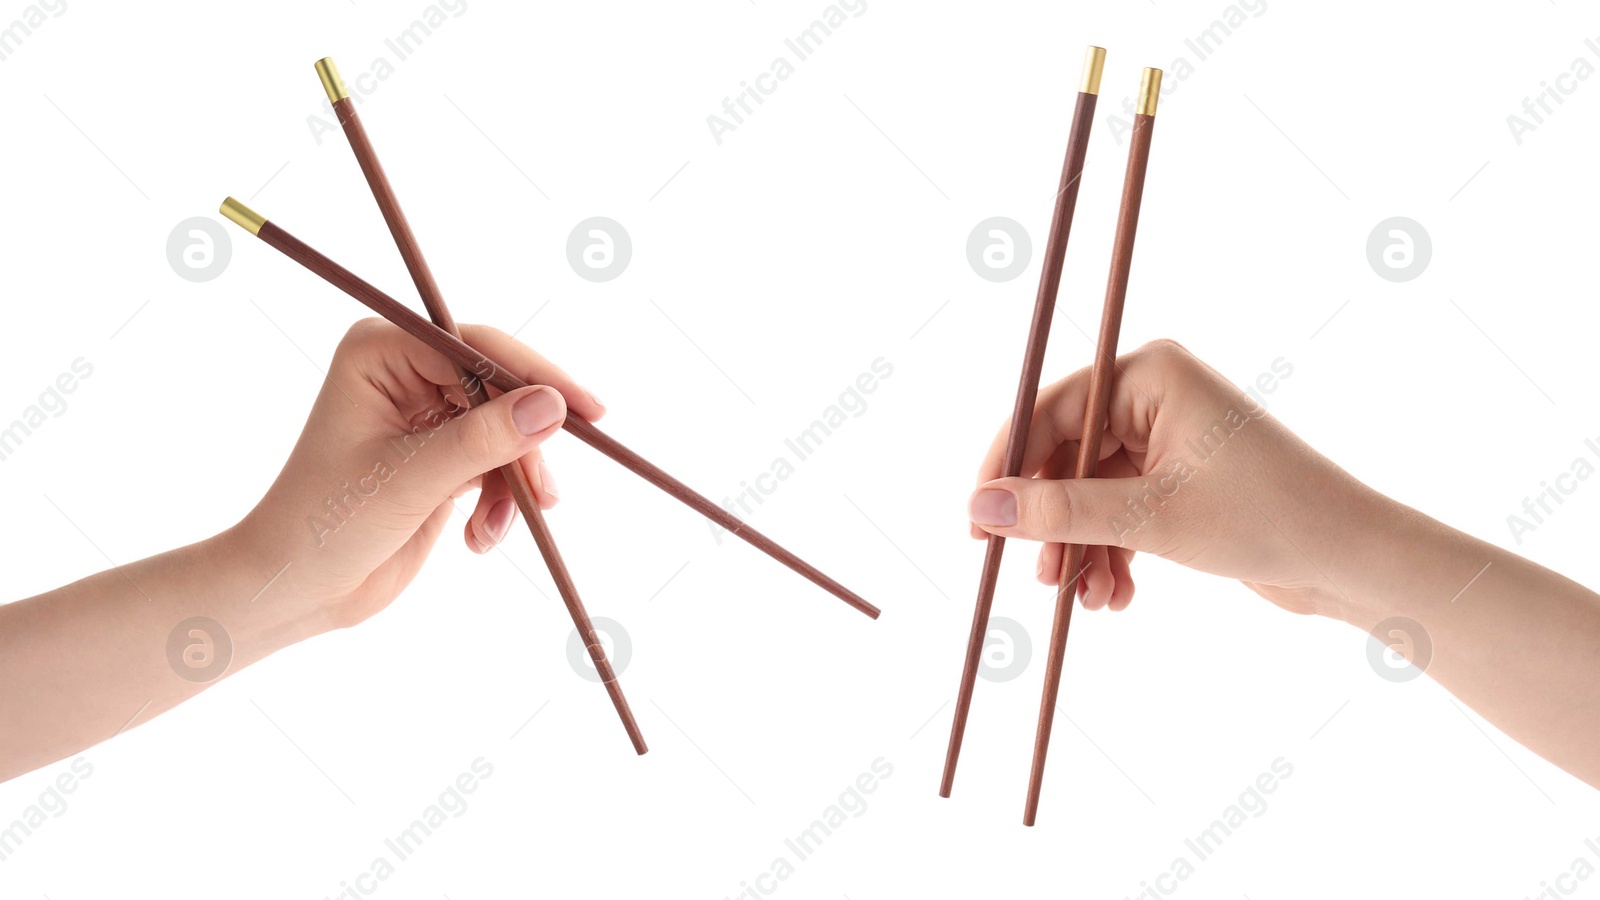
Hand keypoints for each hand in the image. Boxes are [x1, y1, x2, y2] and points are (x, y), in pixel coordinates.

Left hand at [233, 318, 605, 627]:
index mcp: (380, 352)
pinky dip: (500, 501)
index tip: (584, 410)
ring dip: (512, 483)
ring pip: (507, 431)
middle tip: (547, 492)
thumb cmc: (324, 525)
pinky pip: (498, 464)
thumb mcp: (409, 480)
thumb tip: (553, 408)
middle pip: (501, 388)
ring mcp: (426, 415)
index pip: (477, 347)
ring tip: (495, 530)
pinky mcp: (442, 455)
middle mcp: (405, 373)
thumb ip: (483, 440)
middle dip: (524, 445)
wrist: (297, 590)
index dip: (535, 376)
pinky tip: (481, 537)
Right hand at [967, 339, 1384, 617]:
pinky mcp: (1176, 480)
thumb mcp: (1151, 518)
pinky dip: (1110, 554)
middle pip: (1063, 458)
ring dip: (1080, 549)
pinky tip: (1115, 597)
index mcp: (1149, 372)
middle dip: (1052, 523)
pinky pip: (1117, 512)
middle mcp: (1153, 394)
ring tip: (1085, 599)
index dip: (1006, 467)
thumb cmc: (1268, 518)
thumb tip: (981, 506)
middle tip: (1035, 575)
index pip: (1048, 411)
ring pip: (1087, 493)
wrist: (1354, 560)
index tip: (976, 520)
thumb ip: (1060, 511)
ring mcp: (1165, 438)